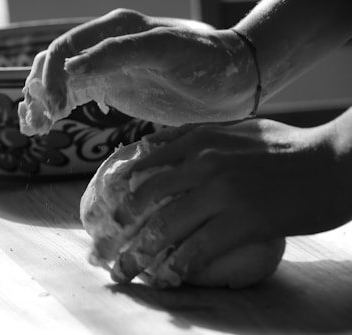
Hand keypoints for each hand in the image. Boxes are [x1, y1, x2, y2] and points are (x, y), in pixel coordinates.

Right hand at [19, 9, 258, 134]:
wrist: (231, 82)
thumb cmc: (205, 61)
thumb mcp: (166, 51)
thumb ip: (120, 53)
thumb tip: (71, 68)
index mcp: (115, 30)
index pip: (65, 49)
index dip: (50, 77)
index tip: (52, 109)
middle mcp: (104, 47)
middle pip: (55, 64)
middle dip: (40, 92)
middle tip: (39, 123)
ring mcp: (107, 69)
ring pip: (60, 81)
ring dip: (42, 102)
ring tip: (34, 127)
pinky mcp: (112, 89)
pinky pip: (75, 95)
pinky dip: (56, 109)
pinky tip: (45, 124)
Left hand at [110, 117, 351, 284]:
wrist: (334, 163)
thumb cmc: (287, 147)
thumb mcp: (238, 128)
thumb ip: (199, 136)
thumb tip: (160, 143)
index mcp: (200, 139)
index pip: (146, 162)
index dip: (124, 187)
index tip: (114, 205)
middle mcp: (204, 162)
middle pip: (148, 196)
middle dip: (125, 221)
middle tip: (116, 239)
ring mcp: (222, 192)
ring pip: (166, 226)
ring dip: (142, 252)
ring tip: (130, 267)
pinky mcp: (244, 221)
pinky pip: (199, 248)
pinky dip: (179, 265)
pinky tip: (171, 274)